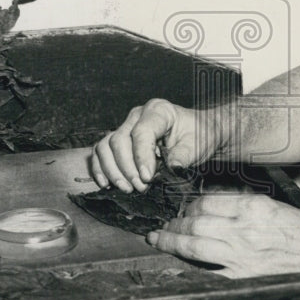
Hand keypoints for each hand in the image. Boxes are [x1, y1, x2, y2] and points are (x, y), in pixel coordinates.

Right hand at [91, 99, 220, 192]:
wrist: (199, 131)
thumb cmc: (198, 135)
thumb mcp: (197, 144)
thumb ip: (184, 155)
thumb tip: (171, 168)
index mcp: (158, 110)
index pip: (141, 132)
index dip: (141, 156)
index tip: (147, 178)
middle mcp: (138, 115)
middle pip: (119, 140)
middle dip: (126, 167)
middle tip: (139, 187)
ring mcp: (126, 126)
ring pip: (106, 146)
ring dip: (112, 170)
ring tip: (127, 188)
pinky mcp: (119, 140)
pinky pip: (101, 152)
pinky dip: (101, 169)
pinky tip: (108, 184)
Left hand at [146, 192, 299, 278]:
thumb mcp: (279, 208)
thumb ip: (248, 208)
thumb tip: (219, 207)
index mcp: (255, 207)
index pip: (209, 201)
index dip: (191, 206)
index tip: (184, 209)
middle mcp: (245, 229)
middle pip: (196, 222)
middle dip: (174, 224)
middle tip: (163, 226)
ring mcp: (242, 256)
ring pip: (195, 245)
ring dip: (172, 242)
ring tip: (160, 240)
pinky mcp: (244, 279)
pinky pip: (208, 272)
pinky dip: (189, 267)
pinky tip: (178, 264)